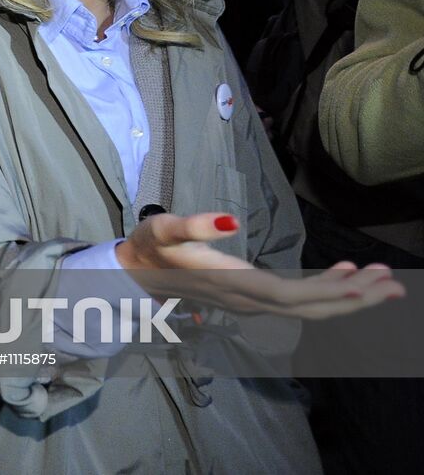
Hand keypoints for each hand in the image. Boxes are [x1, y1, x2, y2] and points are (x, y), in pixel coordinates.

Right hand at [116, 212, 404, 318]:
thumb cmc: (149, 246)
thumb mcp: (162, 227)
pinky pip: (299, 300)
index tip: (364, 284)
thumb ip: (192, 224)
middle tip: (395, 284)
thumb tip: (228, 222)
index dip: (328, 293)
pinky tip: (347, 273)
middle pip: (309, 308)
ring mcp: (252, 302)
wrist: (134, 272)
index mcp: (231, 284)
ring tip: (384, 278)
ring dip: (348, 295)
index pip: (288, 296)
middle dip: (354, 298)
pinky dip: (328, 290)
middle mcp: (247, 300)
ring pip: (309, 307)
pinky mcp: (253, 297)